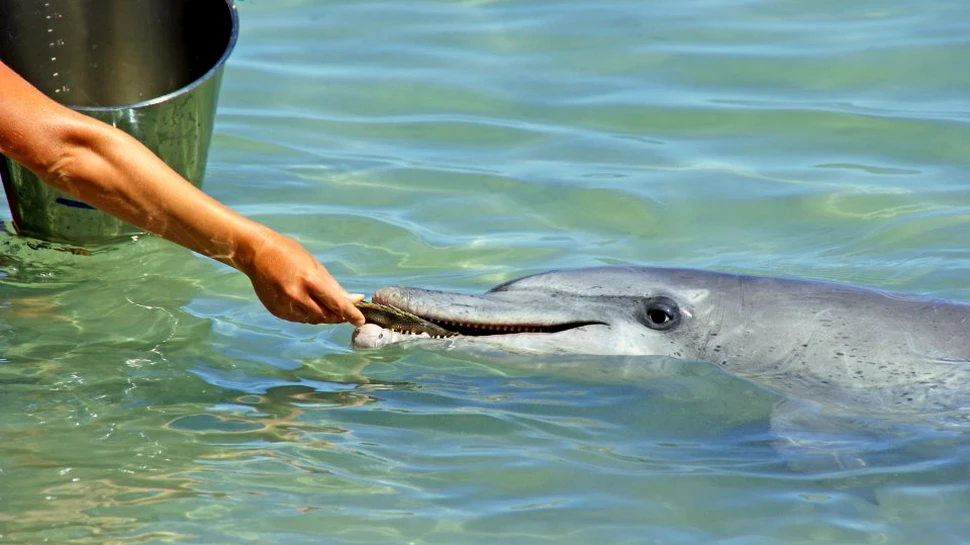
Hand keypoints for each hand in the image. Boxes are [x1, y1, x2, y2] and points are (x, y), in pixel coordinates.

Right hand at [238, 229, 365, 325]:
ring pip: (313, 320)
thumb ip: (334, 287)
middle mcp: (297, 296)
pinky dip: (307, 314)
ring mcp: (285, 305)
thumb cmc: (290, 254)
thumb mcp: (315, 266)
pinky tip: (305, 302)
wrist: (256, 253)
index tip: (360, 320)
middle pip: (326, 316)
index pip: (337, 304)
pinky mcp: (277, 311)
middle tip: (345, 312)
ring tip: (323, 303)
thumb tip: (355, 299)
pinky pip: (299, 319)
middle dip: (338, 316)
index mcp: (310, 280)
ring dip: (323, 315)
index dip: (351, 314)